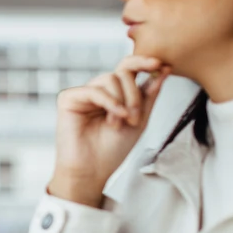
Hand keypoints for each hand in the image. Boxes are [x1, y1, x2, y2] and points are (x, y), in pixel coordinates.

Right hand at [50, 57, 170, 205]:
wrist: (92, 170)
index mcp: (115, 94)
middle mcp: (99, 90)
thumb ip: (149, 95)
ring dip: (123, 101)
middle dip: (135, 93)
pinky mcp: (68, 99)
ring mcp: (83, 94)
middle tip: (136, 117)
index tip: (162, 65)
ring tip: (121, 123)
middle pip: (122, 71)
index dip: (144, 62)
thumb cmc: (112, 150)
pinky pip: (94, 90)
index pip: (129, 68)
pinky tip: (114, 118)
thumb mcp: (140, 120)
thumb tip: (163, 69)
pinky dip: (109, 102)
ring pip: (110, 79)